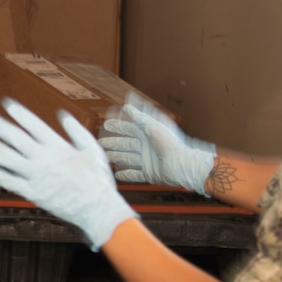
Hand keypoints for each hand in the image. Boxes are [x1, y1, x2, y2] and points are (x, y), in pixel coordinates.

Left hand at [0, 99, 135, 250]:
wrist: (98, 209)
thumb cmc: (98, 178)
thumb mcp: (92, 148)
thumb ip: (76, 130)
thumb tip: (61, 113)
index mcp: (58, 146)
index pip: (33, 124)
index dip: (18, 112)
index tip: (5, 103)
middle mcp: (43, 159)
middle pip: (15, 138)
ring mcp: (36, 176)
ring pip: (7, 158)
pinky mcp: (32, 193)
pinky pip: (9, 182)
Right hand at [100, 92, 215, 193]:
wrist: (182, 164)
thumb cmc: (170, 142)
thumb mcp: (153, 126)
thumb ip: (139, 117)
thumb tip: (126, 106)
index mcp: (148, 134)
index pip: (129, 128)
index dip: (118, 126)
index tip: (106, 124)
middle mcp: (146, 147)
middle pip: (126, 144)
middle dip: (113, 142)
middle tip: (100, 142)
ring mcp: (147, 161)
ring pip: (127, 158)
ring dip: (116, 157)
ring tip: (105, 156)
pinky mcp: (149, 174)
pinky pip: (135, 175)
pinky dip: (127, 175)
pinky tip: (118, 175)